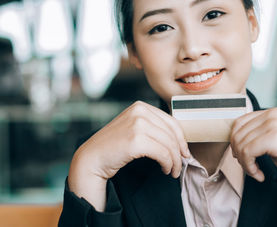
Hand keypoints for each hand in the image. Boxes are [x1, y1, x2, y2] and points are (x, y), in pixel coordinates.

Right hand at [68, 101, 189, 210]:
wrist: (92, 158)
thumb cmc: (113, 147)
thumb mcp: (133, 128)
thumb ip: (152, 128)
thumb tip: (179, 141)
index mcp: (140, 106)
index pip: (171, 121)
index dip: (181, 139)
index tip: (184, 152)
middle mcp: (139, 111)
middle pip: (172, 133)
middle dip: (179, 151)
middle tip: (180, 165)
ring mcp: (137, 124)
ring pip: (169, 144)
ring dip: (175, 161)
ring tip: (172, 170)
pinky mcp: (136, 140)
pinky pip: (163, 153)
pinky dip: (167, 164)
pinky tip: (164, 169)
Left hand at [230, 108, 276, 225]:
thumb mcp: (272, 139)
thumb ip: (256, 132)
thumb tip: (231, 136)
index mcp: (272, 112)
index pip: (238, 123)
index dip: (235, 142)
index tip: (243, 157)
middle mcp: (273, 114)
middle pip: (237, 133)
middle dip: (238, 154)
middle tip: (249, 167)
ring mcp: (274, 125)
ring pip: (240, 144)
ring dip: (244, 163)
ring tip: (255, 172)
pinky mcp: (275, 138)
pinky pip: (247, 152)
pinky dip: (249, 167)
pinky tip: (259, 175)